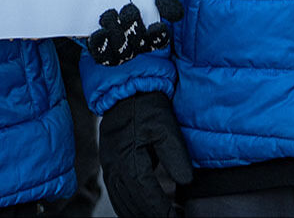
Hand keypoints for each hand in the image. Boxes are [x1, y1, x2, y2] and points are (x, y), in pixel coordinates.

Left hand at [87, 0, 184, 66]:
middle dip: (133, 29)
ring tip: (110, 15)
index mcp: (148, 33)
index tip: (157, 26)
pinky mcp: (97, 48)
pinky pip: (100, 54)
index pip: (158, 40)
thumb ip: (162, 2)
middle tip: (128, 10)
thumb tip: (177, 15)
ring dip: (116, 35)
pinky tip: (99, 32)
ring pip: (119, 53)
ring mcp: (115, 49)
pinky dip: (99, 45)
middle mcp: (133, 45)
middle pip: (137, 46)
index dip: (158, 37)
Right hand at [99, 92, 192, 216]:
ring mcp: (108, 166)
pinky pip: (115, 193)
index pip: (146, 194)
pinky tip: (139, 211)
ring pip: (121, 202)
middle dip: (151, 216)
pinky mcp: (108, 164)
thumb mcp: (166, 127)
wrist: (126, 89)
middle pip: (131, 203)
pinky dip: (127, 207)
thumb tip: (186, 182)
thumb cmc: (146, 104)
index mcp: (128, 157)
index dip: (161, 210)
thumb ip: (176, 156)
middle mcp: (114, 166)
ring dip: (138, 214)